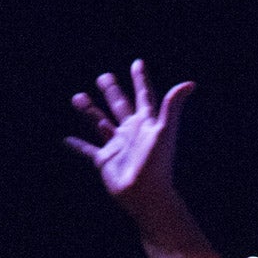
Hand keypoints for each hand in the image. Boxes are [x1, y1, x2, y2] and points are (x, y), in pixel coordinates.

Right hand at [65, 60, 193, 214]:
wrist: (146, 195)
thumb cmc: (157, 164)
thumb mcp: (164, 131)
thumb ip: (172, 106)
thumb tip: (190, 83)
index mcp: (145, 123)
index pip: (143, 96)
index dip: (140, 79)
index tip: (137, 63)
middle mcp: (131, 132)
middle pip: (119, 105)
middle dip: (112, 91)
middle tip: (104, 76)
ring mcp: (117, 145)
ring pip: (100, 122)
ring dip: (89, 110)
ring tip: (77, 97)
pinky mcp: (105, 160)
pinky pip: (88, 150)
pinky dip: (77, 144)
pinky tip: (67, 138)